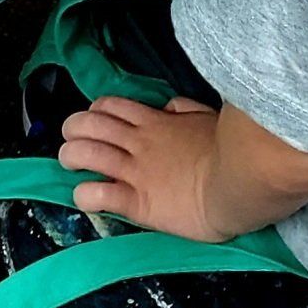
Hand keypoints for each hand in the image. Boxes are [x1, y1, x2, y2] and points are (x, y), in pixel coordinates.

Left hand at [59, 95, 231, 242]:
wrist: (239, 179)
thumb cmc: (229, 148)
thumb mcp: (206, 116)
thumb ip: (184, 110)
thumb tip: (168, 107)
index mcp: (155, 122)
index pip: (113, 106)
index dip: (95, 110)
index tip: (94, 118)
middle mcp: (138, 143)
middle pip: (90, 124)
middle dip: (73, 128)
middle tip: (71, 138)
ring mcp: (135, 171)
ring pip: (86, 154)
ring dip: (70, 155)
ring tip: (68, 161)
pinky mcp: (137, 202)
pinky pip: (99, 195)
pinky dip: (84, 194)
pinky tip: (84, 196)